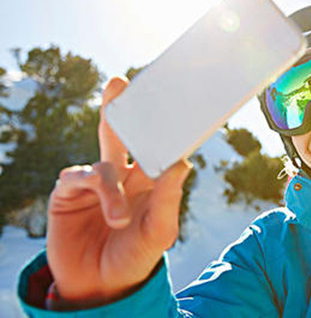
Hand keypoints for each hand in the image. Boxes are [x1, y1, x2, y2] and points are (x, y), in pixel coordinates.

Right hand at [46, 77, 191, 306]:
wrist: (100, 285)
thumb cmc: (136, 256)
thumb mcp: (159, 232)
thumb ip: (169, 198)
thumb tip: (183, 161)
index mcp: (150, 177)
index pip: (155, 142)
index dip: (160, 121)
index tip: (168, 94)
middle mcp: (124, 173)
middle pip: (121, 132)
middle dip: (118, 107)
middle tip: (118, 83)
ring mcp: (96, 181)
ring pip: (102, 157)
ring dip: (111, 187)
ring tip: (118, 220)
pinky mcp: (69, 192)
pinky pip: (77, 177)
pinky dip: (92, 191)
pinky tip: (103, 213)